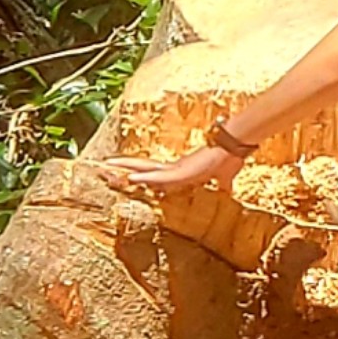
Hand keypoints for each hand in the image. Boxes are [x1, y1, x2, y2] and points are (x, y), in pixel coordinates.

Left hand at [100, 143, 244, 195]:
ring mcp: (175, 169)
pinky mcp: (180, 171)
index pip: (152, 171)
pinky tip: (131, 177)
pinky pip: (158, 176)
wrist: (233, 147)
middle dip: (123, 167)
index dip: (138, 172)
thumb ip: (221, 185)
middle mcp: (173, 169)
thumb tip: (227, 191)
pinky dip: (145, 177)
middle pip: (142, 167)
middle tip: (103, 165)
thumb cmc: (228, 158)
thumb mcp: (223, 178)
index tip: (124, 174)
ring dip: (126, 170)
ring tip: (106, 168)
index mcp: (179, 171)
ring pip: (144, 169)